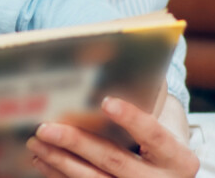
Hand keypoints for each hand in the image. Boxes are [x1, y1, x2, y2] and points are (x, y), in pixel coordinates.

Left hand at [26, 97, 199, 177]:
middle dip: (77, 143)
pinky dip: (60, 175)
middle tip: (46, 128)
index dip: (131, 119)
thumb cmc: (159, 130)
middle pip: (114, 160)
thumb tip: (105, 48)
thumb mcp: (160, 114)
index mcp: (178, 157)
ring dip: (60, 160)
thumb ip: (141, 88)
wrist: (168, 167)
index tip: (106, 101)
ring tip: (36, 143)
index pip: (154, 135)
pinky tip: (42, 160)